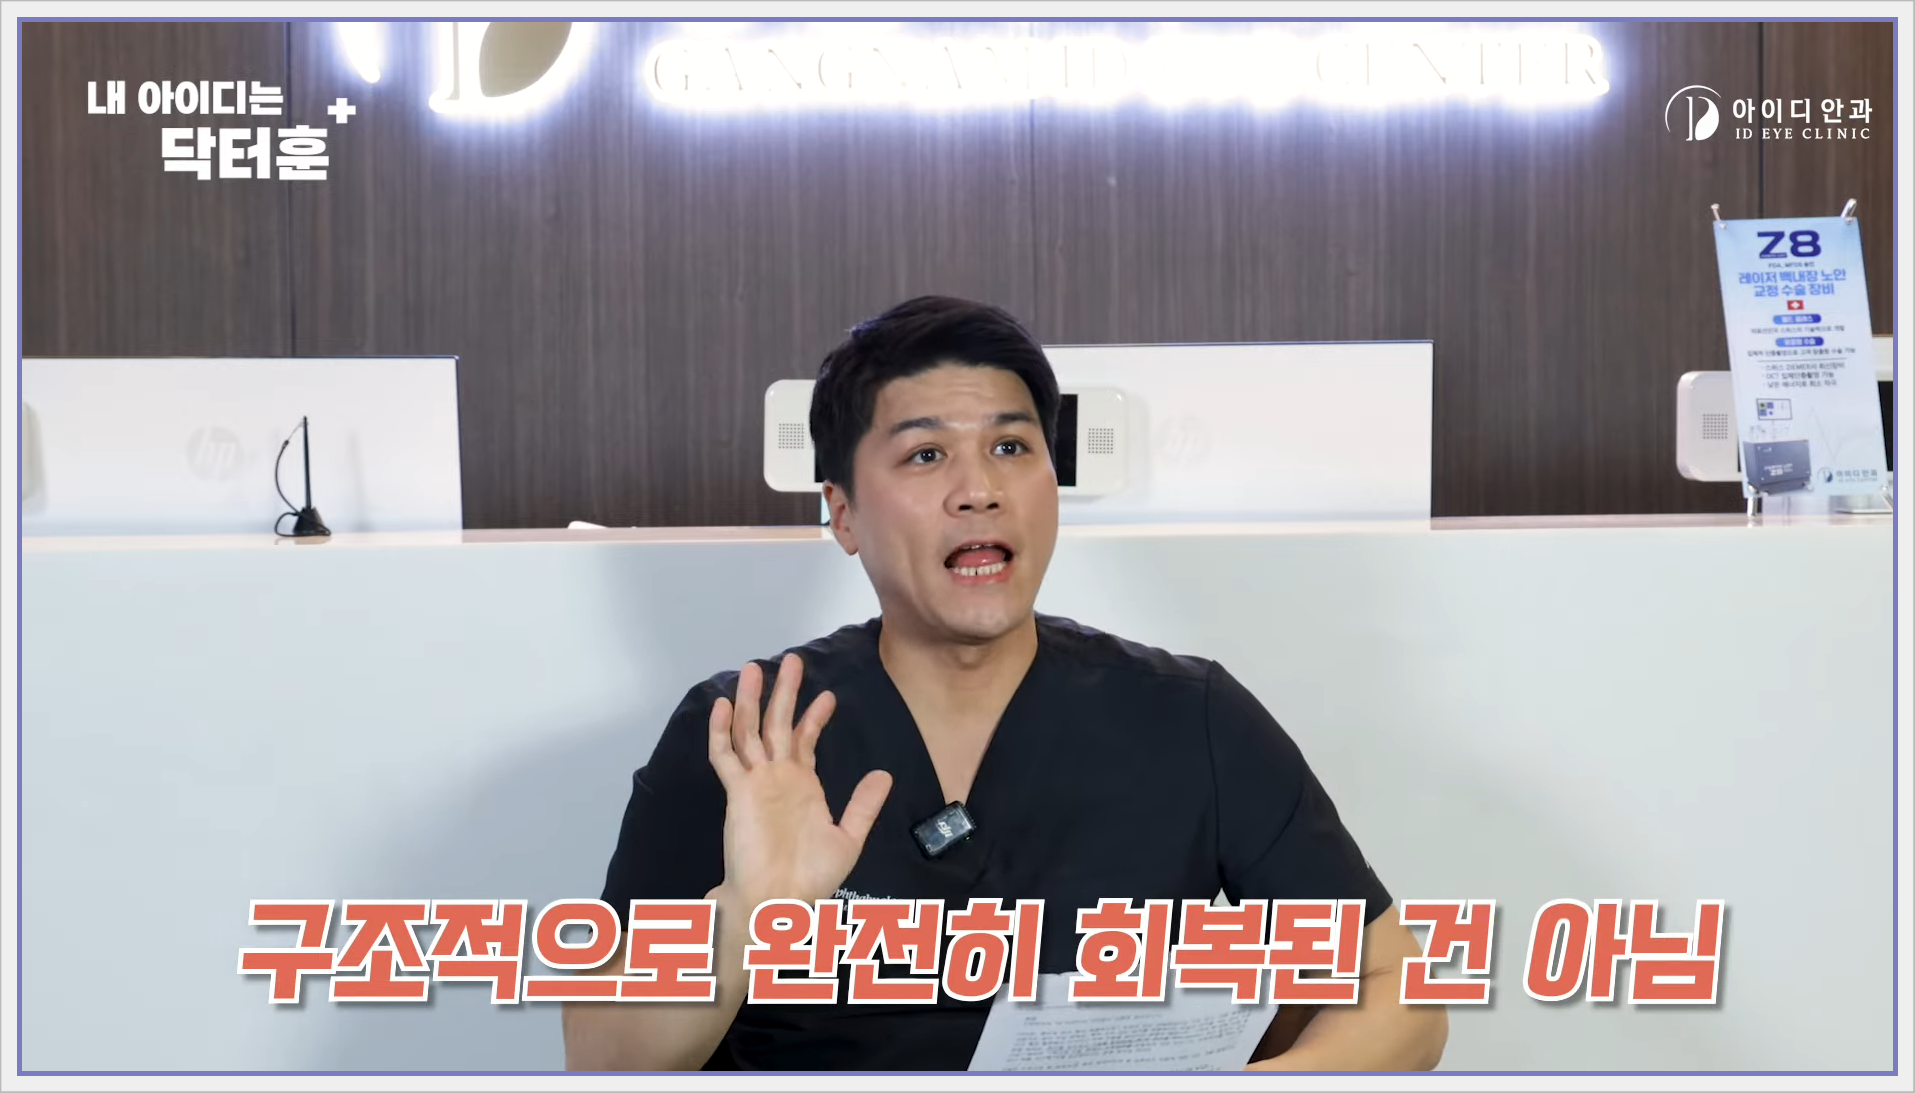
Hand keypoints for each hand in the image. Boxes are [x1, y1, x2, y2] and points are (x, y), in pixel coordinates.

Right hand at [706, 653, 892, 909]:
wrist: (779, 899)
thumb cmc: (811, 875)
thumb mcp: (849, 836)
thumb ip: (863, 804)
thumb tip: (883, 774)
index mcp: (802, 786)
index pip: (805, 741)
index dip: (815, 717)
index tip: (828, 694)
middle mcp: (777, 778)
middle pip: (777, 724)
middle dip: (785, 692)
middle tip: (794, 660)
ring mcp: (755, 782)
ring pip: (749, 731)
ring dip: (750, 700)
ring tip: (754, 667)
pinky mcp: (737, 792)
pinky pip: (725, 756)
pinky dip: (721, 730)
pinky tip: (723, 705)